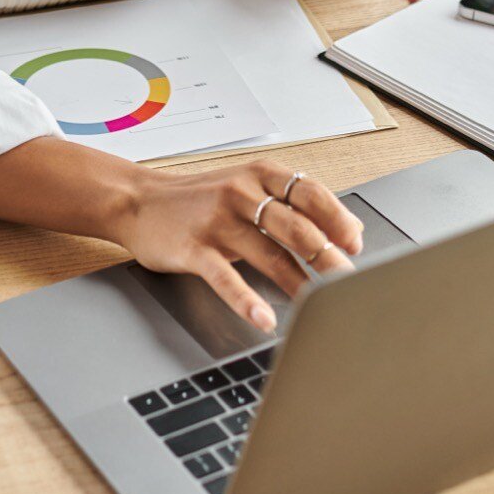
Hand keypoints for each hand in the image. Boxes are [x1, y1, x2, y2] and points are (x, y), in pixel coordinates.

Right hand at [115, 160, 364, 330]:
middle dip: (328, 258)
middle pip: (297, 226)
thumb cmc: (199, 199)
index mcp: (259, 175)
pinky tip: (264, 318)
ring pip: (269, 253)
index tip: (355, 246)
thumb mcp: (247, 189)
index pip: (310, 193)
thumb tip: (347, 228)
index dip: (338, 220)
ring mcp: (218, 220)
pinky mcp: (195, 248)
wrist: (138, 201)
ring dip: (299, 283)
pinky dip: (248, 300)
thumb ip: (291, 205)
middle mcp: (241, 192)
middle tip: (348, 283)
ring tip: (319, 305)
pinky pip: (227, 277)